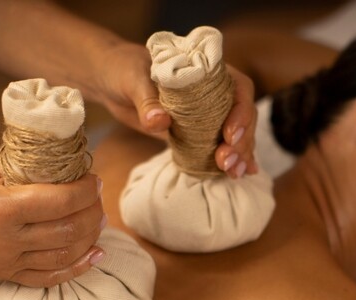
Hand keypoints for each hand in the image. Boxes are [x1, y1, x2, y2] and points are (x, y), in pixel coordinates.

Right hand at [0, 161, 104, 286]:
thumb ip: (21, 170)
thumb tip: (57, 164)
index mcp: (4, 209)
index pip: (62, 201)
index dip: (86, 190)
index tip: (94, 179)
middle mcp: (10, 240)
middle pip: (70, 230)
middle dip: (93, 212)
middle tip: (98, 198)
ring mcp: (9, 261)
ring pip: (66, 255)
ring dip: (90, 237)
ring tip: (99, 220)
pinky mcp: (5, 274)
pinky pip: (50, 277)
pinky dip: (77, 268)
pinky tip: (96, 255)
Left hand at [92, 42, 258, 178]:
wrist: (112, 82)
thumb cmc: (124, 69)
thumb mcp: (132, 80)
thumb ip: (146, 100)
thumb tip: (159, 122)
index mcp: (206, 70)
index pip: (239, 88)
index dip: (241, 112)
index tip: (228, 135)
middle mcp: (214, 91)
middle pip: (242, 116)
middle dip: (241, 141)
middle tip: (227, 162)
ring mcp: (208, 113)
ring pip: (236, 133)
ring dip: (239, 154)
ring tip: (234, 173)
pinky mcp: (197, 131)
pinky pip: (220, 144)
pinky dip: (232, 158)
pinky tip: (241, 174)